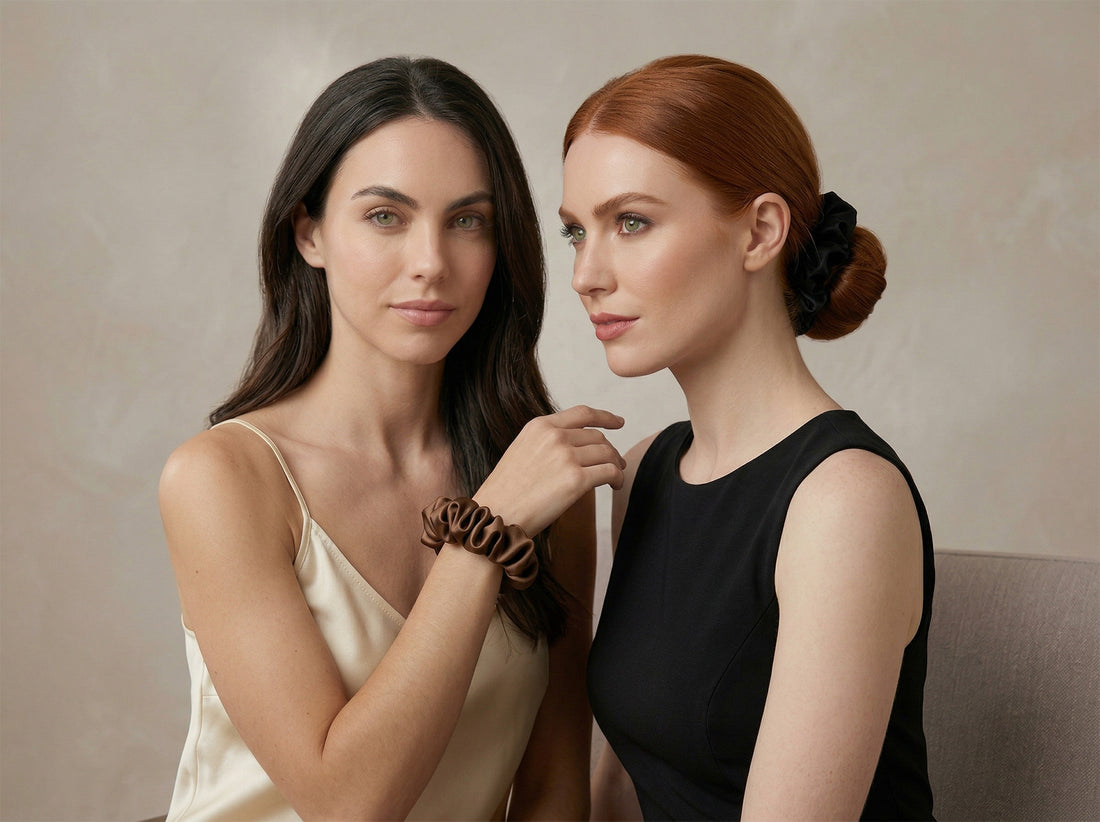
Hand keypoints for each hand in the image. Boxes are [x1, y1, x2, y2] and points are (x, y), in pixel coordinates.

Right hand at [474, 405, 624, 534]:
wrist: (496, 514)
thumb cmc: (506, 491)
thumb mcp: (522, 451)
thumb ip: (547, 442)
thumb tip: (579, 447)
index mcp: (540, 426)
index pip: (582, 414)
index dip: (604, 417)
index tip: (618, 422)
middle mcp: (554, 436)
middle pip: (597, 437)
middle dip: (610, 450)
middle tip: (616, 463)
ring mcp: (566, 457)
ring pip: (607, 453)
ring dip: (616, 465)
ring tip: (616, 477)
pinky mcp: (576, 480)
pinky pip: (610, 472)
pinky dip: (618, 478)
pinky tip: (616, 485)